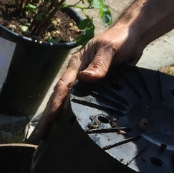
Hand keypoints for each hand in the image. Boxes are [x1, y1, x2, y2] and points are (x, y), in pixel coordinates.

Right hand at [34, 22, 145, 139]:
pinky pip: (84, 102)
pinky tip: (73, 127)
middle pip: (60, 98)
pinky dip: (75, 115)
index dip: (54, 106)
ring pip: (69, 102)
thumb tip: (85, 79)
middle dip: (49, 117)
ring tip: (51, 136)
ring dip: (59, 118)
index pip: (62, 88)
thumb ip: (100, 64)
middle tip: (40, 136)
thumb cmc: (120, 39)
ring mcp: (86, 82)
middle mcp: (78, 75)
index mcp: (76, 65)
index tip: (47, 122)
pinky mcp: (98, 87)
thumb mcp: (109, 49)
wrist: (134, 36)